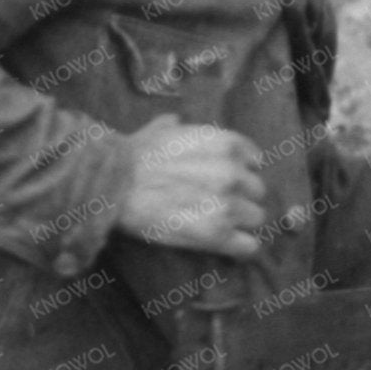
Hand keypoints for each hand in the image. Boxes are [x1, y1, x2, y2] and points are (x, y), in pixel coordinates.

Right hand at [116, 116, 271, 259]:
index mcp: (226, 144)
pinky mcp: (218, 233)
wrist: (113, 185)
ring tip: (216, 225)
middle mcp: (234, 172)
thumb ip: (176, 127)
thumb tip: (175, 122)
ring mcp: (228, 203)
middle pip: (257, 191)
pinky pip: (248, 245)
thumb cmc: (132, 157)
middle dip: (240, 197)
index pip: (254, 160)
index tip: (226, 181)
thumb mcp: (160, 130)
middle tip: (216, 205)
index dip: (240, 171)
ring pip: (255, 218)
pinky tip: (225, 246)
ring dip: (239, 222)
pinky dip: (239, 248)